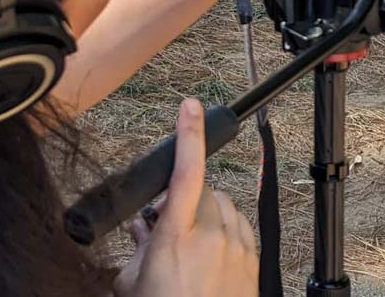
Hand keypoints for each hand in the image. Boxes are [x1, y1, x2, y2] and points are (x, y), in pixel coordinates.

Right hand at [113, 98, 258, 296]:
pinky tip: (210, 255)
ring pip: (224, 207)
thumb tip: (141, 224)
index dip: (189, 135)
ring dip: (206, 215)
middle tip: (167, 228)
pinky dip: (225, 231)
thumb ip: (137, 245)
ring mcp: (236, 247)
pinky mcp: (253, 261)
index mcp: (176, 236)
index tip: (190, 106)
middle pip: (203, 191)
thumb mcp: (131, 282)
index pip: (186, 171)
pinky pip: (240, 228)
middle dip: (185, 201)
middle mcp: (211, 235)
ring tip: (188, 246)